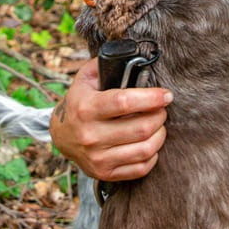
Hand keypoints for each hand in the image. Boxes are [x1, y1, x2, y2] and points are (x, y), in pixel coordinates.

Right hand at [49, 58, 169, 181]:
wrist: (62, 135)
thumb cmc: (81, 101)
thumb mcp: (86, 79)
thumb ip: (107, 65)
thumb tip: (134, 55)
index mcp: (86, 108)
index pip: (125, 102)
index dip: (151, 98)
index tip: (166, 95)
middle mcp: (90, 135)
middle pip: (140, 128)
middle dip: (160, 116)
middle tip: (162, 109)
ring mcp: (98, 158)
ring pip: (144, 149)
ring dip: (160, 135)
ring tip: (158, 125)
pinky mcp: (105, 173)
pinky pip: (141, 168)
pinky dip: (152, 154)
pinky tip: (150, 143)